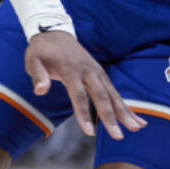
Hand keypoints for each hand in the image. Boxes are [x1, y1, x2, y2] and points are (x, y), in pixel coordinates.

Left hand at [24, 30, 146, 138]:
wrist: (55, 32)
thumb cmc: (42, 50)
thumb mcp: (32, 60)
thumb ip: (37, 75)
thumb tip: (40, 91)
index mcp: (70, 70)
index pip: (79, 95)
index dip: (83, 113)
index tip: (89, 133)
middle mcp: (88, 71)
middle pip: (101, 96)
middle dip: (110, 117)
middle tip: (118, 137)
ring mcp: (97, 72)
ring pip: (112, 94)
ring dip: (124, 112)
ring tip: (136, 128)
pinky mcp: (101, 74)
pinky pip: (114, 91)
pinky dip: (125, 105)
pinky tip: (136, 119)